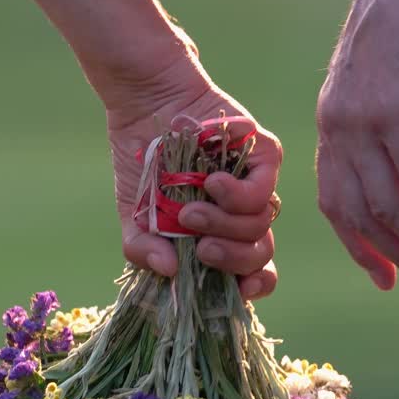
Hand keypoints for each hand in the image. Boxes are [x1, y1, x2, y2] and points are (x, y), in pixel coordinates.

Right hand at [106, 58, 283, 300]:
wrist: (146, 108)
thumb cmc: (142, 165)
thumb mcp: (134, 217)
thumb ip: (144, 250)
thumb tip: (168, 271)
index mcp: (219, 235)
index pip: (253, 271)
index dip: (253, 286)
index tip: (239, 290)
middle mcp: (241, 214)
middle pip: (260, 253)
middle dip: (232, 260)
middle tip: (202, 248)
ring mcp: (254, 185)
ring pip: (261, 225)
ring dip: (223, 225)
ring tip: (190, 212)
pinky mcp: (263, 156)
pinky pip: (263, 191)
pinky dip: (235, 195)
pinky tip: (211, 183)